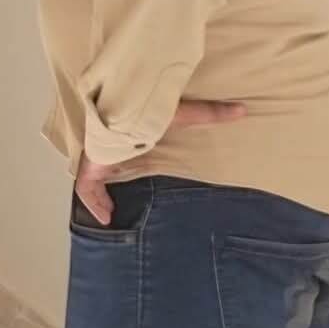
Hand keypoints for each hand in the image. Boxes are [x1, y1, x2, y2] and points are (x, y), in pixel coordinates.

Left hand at [74, 99, 246, 224]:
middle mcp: (108, 144)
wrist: (123, 108)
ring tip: (110, 213)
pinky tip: (105, 219)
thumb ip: (208, 113)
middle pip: (102, 163)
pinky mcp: (91, 166)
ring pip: (92, 176)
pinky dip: (93, 202)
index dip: (118, 159)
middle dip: (104, 178)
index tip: (124, 170)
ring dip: (97, 194)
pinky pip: (86, 188)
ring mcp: (96, 155)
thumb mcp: (180, 114)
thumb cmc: (147, 110)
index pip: (118, 146)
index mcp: (125, 133)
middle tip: (114, 199)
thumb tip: (242, 109)